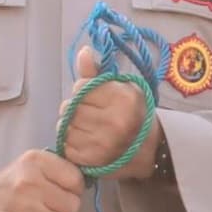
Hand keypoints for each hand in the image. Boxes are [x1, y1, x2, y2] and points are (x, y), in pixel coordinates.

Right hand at [0, 150, 86, 211]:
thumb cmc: (9, 186)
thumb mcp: (29, 165)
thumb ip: (57, 169)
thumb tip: (86, 184)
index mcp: (35, 160)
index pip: (76, 179)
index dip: (72, 189)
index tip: (59, 191)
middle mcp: (30, 183)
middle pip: (73, 205)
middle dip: (64, 209)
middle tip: (47, 208)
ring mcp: (27, 209)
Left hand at [60, 44, 148, 172]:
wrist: (147, 151)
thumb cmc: (131, 114)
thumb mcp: (120, 88)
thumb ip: (97, 72)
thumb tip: (83, 51)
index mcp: (123, 99)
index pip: (81, 87)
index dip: (83, 90)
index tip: (95, 98)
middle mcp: (115, 122)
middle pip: (70, 107)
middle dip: (74, 109)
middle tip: (89, 114)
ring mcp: (103, 144)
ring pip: (65, 126)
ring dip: (71, 126)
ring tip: (87, 128)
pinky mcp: (91, 160)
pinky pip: (65, 145)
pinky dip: (71, 143)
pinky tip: (85, 141)